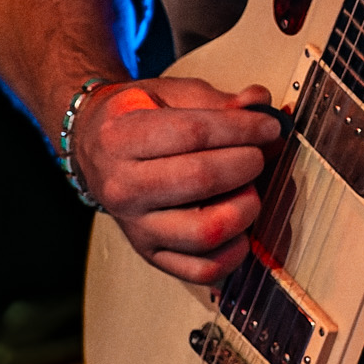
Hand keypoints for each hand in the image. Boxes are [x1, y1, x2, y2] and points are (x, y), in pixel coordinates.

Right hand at [75, 75, 281, 284]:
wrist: (94, 150)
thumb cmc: (135, 118)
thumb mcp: (169, 94)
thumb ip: (217, 101)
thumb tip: (260, 105)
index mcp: (121, 138)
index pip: (194, 134)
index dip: (242, 128)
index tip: (270, 126)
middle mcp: (123, 187)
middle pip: (201, 180)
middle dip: (247, 163)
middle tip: (259, 154)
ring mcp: (137, 227)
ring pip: (205, 231)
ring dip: (244, 208)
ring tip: (249, 189)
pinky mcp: (151, 255)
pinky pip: (202, 270)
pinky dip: (234, 253)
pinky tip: (240, 227)